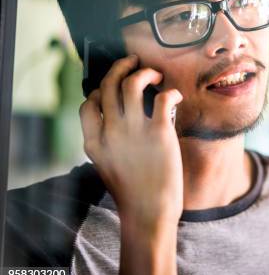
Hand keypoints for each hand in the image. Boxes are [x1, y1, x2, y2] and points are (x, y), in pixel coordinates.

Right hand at [79, 54, 183, 226]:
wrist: (149, 212)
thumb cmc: (134, 192)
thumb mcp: (109, 167)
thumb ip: (109, 143)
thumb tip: (118, 121)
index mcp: (94, 143)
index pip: (88, 105)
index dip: (98, 91)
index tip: (111, 89)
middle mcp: (110, 133)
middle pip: (108, 86)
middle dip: (120, 67)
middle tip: (133, 62)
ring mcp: (134, 131)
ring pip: (131, 83)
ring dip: (144, 72)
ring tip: (155, 74)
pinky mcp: (159, 132)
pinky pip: (162, 98)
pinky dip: (170, 91)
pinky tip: (175, 97)